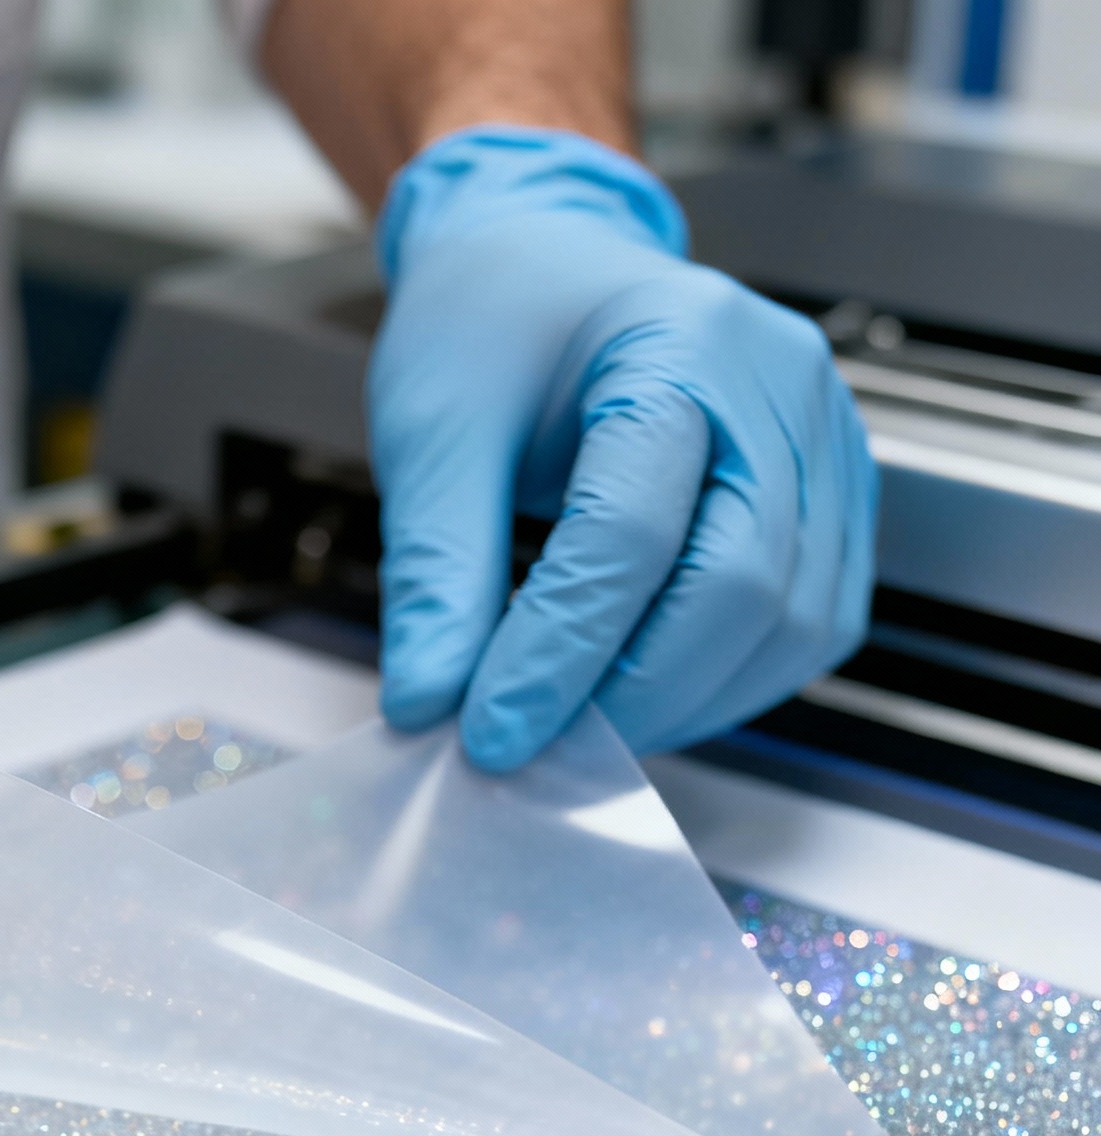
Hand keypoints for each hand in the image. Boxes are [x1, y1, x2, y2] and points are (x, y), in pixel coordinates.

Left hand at [369, 126, 876, 769]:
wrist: (540, 263)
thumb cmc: (491, 323)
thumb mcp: (432, 432)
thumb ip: (435, 574)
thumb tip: (432, 700)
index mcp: (678, 341)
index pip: (632, 532)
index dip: (559, 653)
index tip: (487, 730)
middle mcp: (778, 385)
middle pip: (740, 586)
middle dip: (631, 692)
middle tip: (534, 742)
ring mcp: (824, 440)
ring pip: (791, 623)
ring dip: (683, 702)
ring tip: (578, 722)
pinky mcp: (832, 498)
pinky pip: (810, 625)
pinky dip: (729, 683)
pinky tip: (645, 691)